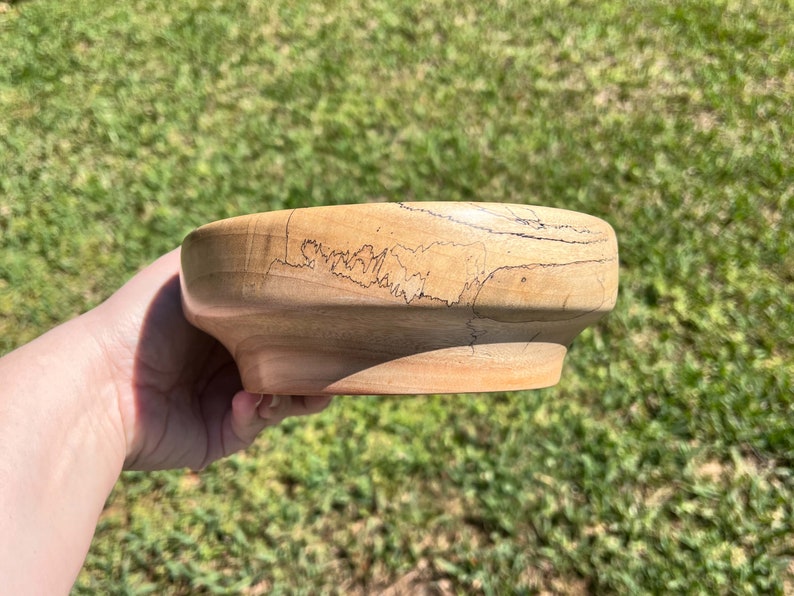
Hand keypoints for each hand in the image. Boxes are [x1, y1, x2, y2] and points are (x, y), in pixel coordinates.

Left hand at [90, 248, 331, 470]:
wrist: (103, 382)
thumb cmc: (142, 319)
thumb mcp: (188, 270)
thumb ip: (234, 257)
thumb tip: (277, 245)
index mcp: (226, 328)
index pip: (280, 328)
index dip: (307, 327)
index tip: (333, 321)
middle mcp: (229, 364)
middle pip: (290, 366)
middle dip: (314, 366)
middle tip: (333, 364)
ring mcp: (226, 402)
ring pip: (285, 399)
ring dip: (298, 393)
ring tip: (302, 387)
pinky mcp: (221, 435)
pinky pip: (257, 424)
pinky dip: (260, 410)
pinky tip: (248, 400)